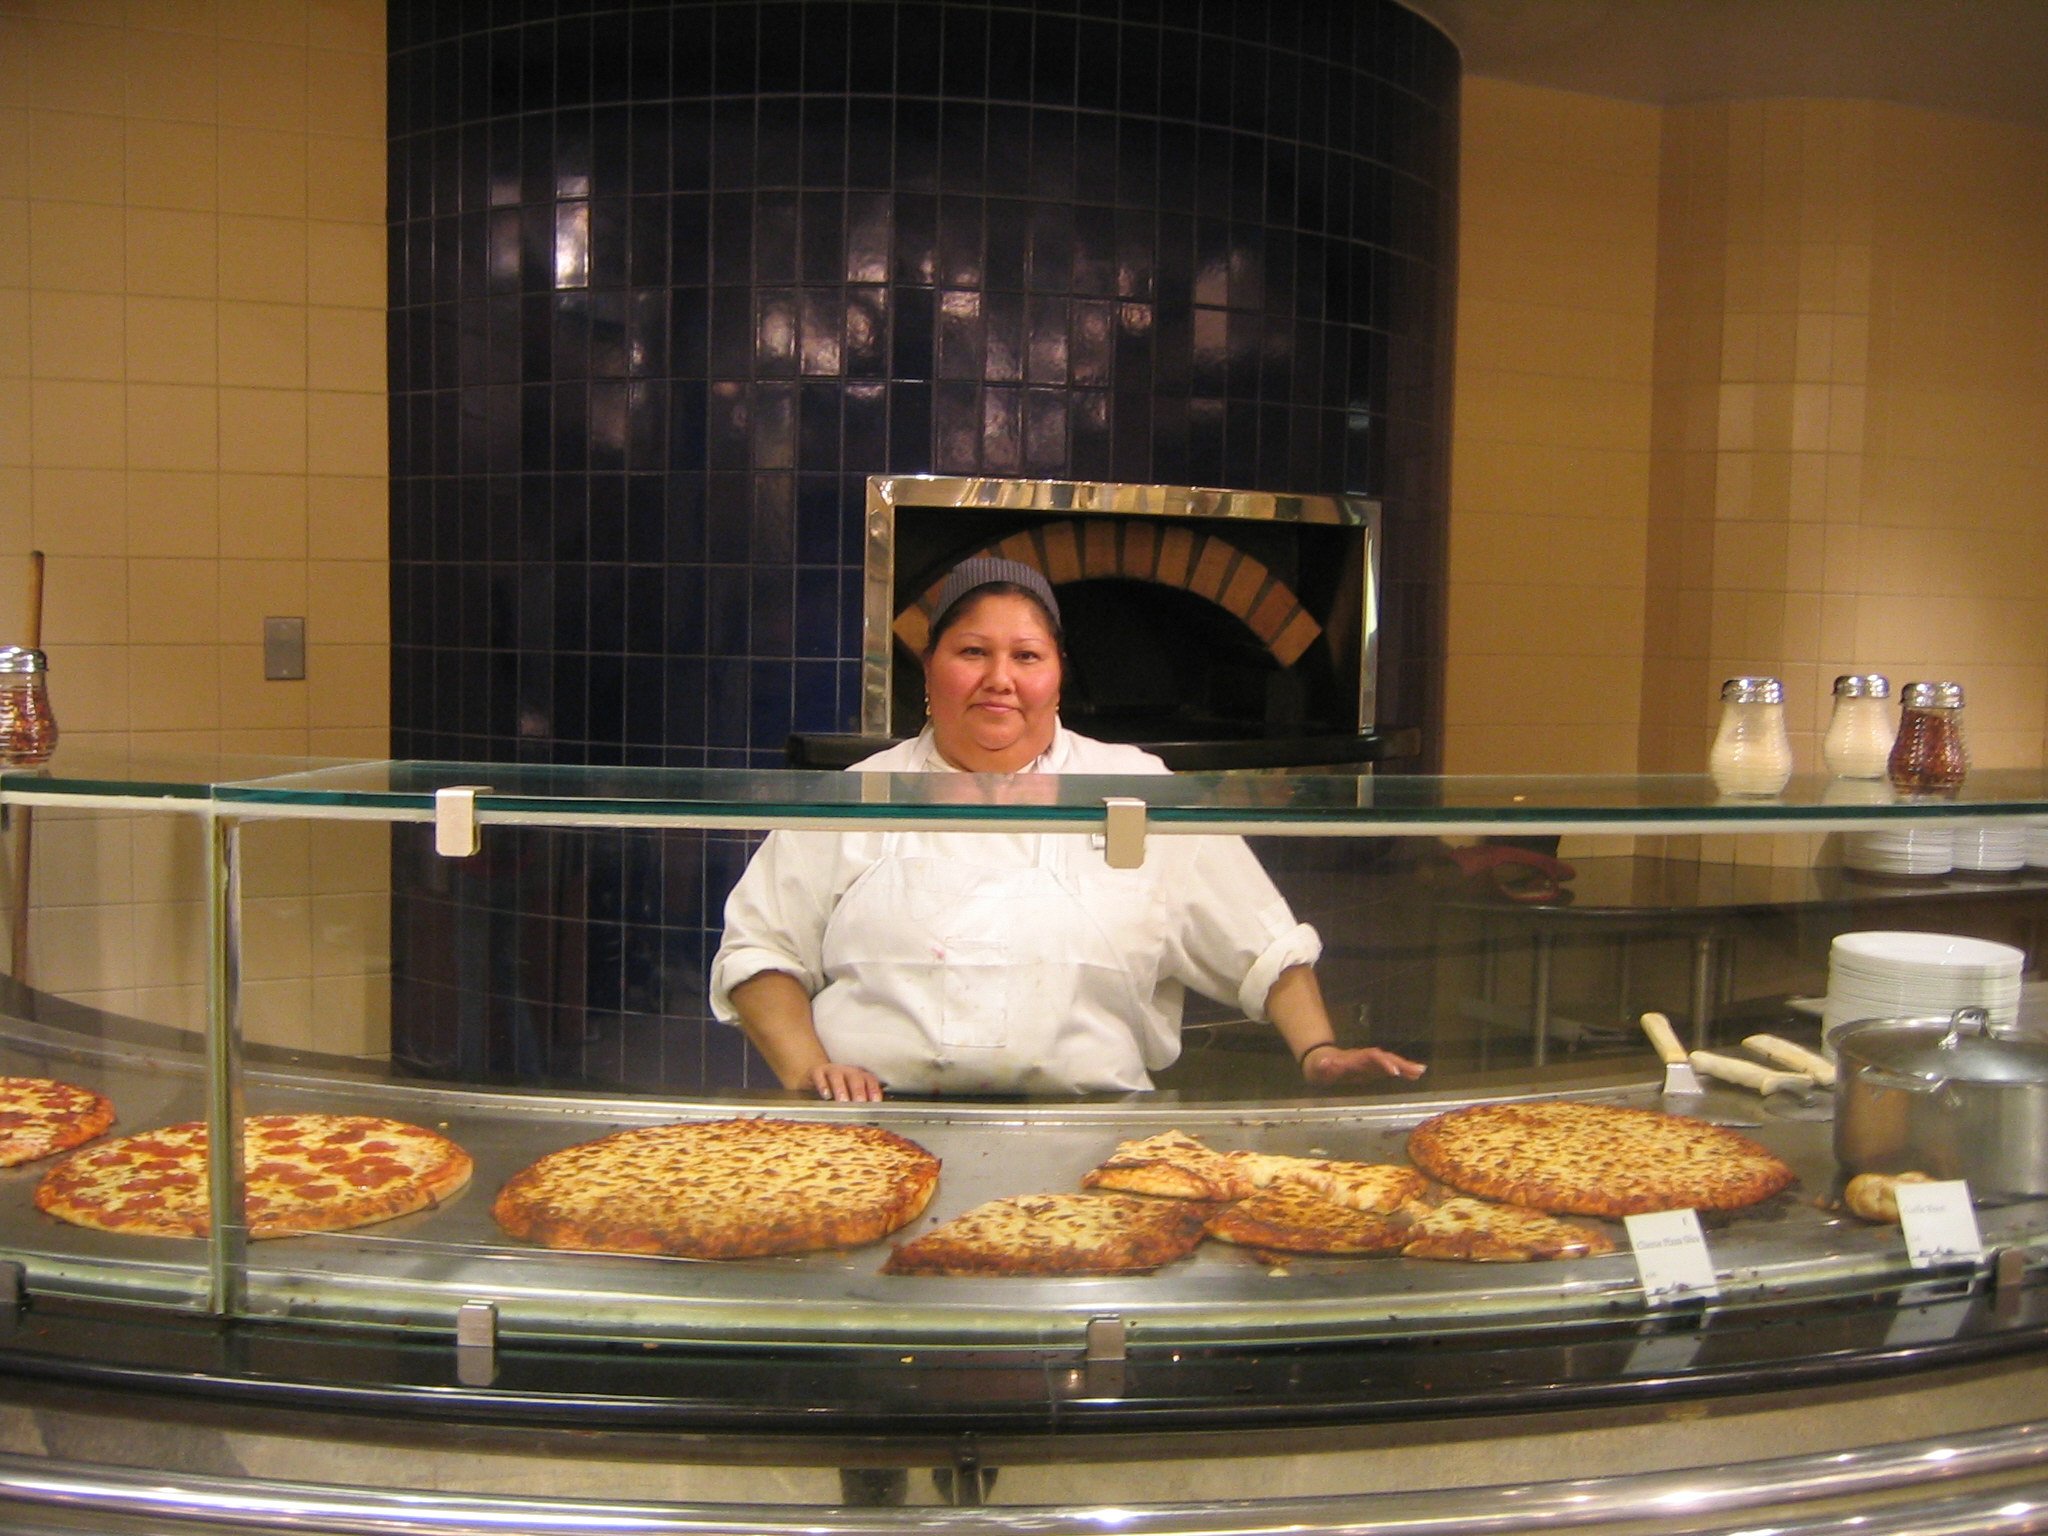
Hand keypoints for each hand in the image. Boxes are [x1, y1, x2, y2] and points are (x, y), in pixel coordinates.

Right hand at [807, 1061, 884, 1102]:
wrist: (816, 1077)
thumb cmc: (838, 1090)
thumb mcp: (851, 1095)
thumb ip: (860, 1104)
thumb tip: (869, 1119)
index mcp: (860, 1077)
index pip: (870, 1081)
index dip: (874, 1091)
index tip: (875, 1102)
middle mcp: (848, 1072)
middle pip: (855, 1079)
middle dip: (858, 1091)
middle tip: (859, 1103)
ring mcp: (832, 1070)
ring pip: (837, 1077)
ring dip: (841, 1089)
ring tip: (843, 1101)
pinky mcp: (817, 1072)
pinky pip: (819, 1076)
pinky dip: (823, 1085)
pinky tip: (826, 1095)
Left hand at [1301, 1044, 1426, 1085]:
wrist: (1323, 1062)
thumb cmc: (1321, 1067)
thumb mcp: (1319, 1068)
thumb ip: (1323, 1066)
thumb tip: (1324, 1062)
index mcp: (1355, 1058)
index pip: (1372, 1057)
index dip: (1383, 1063)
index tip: (1393, 1072)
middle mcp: (1366, 1058)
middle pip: (1386, 1058)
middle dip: (1401, 1064)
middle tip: (1417, 1070)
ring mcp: (1372, 1063)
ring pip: (1391, 1062)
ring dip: (1406, 1066)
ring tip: (1422, 1071)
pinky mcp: (1375, 1069)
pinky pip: (1391, 1068)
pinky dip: (1403, 1071)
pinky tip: (1416, 1075)